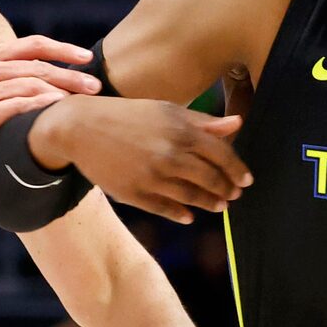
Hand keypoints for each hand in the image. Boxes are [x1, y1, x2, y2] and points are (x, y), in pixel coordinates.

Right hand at [0, 35, 101, 171]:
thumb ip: (2, 81)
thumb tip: (38, 85)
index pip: (31, 45)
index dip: (62, 49)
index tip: (87, 58)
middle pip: (37, 63)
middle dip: (71, 73)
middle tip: (96, 84)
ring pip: (30, 82)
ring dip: (62, 90)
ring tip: (85, 100)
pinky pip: (14, 106)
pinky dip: (39, 105)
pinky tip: (58, 110)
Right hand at [37, 97, 249, 224]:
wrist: (81, 128)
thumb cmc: (128, 115)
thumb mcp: (166, 111)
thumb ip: (203, 121)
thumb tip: (238, 125)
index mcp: (181, 130)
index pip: (222, 155)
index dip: (238, 170)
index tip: (246, 180)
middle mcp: (169, 154)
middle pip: (211, 179)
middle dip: (227, 190)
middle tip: (233, 195)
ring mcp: (151, 176)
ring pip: (191, 197)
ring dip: (209, 204)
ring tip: (219, 206)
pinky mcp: (134, 193)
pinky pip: (165, 209)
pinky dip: (181, 213)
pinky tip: (189, 215)